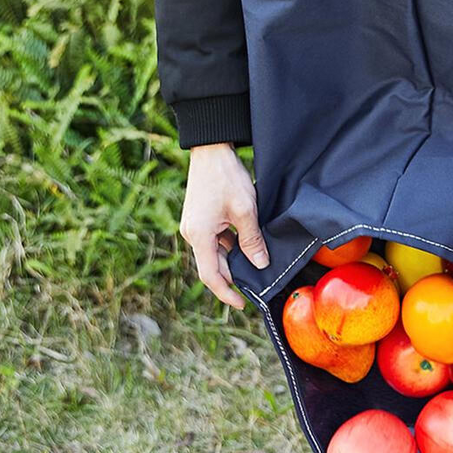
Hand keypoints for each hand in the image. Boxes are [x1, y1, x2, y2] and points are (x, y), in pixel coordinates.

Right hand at [178, 143, 268, 308]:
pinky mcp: (199, 219)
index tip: (242, 304)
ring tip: (254, 262)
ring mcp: (194, 226)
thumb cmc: (226, 177)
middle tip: (255, 284)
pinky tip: (246, 244)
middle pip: (212, 266)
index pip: (210, 276)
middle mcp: (191, 234)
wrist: (211, 149)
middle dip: (232, 277)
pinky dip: (228, 247)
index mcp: (199, 235)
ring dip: (232, 260)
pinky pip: (213, 241)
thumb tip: (260, 264)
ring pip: (214, 254)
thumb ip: (252, 240)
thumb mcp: (245, 211)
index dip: (226, 293)